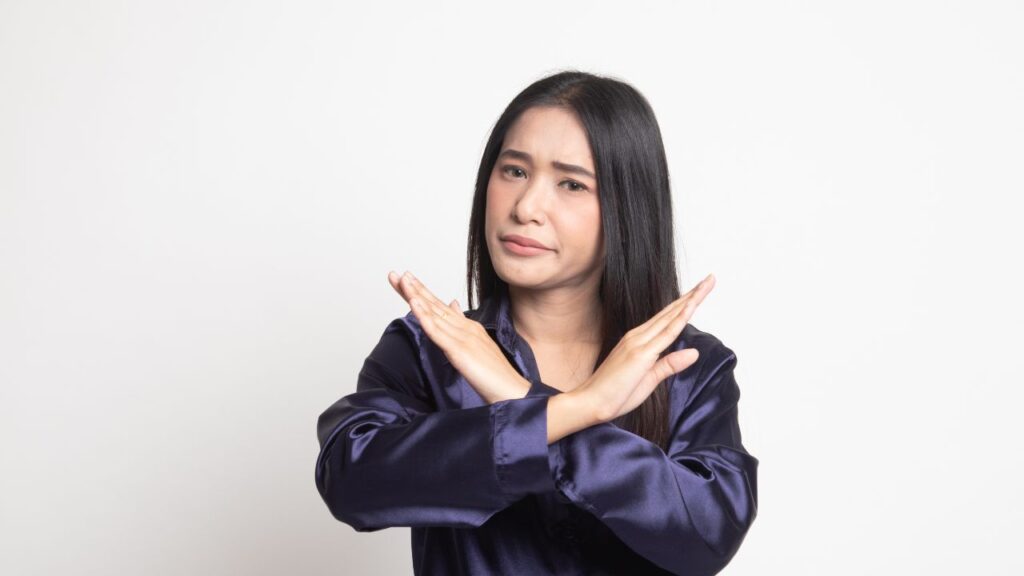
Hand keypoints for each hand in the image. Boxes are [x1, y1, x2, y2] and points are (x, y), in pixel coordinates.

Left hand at [387, 270, 530, 403]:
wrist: (511, 389)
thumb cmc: (494, 374)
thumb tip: (452, 304)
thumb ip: (463, 326)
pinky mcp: (459, 350)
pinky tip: (414, 303)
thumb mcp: (476, 346)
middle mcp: (464, 327)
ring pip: (434, 314)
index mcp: (467, 327)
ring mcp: (462, 337)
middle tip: (395, 274)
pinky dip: (424, 316)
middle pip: (434, 305)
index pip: (439, 307)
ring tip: (402, 280)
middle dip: (414, 289)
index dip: (421, 293)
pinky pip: (437, 332)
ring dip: (416, 296)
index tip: (406, 280)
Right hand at [571, 274, 716, 423]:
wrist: (590, 402)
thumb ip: (670, 364)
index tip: (701, 290)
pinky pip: (666, 334)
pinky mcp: (640, 354)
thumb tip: (694, 353)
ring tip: (706, 284)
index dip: (686, 303)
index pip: (668, 318)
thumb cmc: (614, 394)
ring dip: (690, 300)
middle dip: (693, 294)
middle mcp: (638, 336)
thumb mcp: (649, 379)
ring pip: (671, 317)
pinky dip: (680, 318)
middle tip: (710, 278)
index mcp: (639, 341)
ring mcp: (638, 343)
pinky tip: (691, 307)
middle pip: (671, 312)